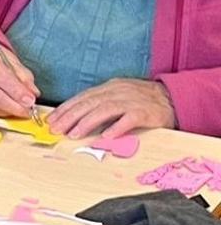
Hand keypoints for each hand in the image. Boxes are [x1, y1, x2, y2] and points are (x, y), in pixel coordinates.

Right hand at [0, 43, 40, 118]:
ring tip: (20, 112)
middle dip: (13, 105)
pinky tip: (8, 111)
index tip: (30, 101)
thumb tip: (33, 94)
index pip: (1, 76)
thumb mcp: (12, 62)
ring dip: (7, 111)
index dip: (17, 91)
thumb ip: (23, 77)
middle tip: (27, 111)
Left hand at [47, 78, 174, 138]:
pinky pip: (129, 119)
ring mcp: (131, 101)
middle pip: (89, 103)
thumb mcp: (117, 97)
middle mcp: (117, 91)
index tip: (51, 120)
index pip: (82, 97)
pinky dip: (117, 127)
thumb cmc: (141, 101)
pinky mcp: (145, 112)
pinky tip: (106, 136)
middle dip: (70, 116)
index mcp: (109, 88)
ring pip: (105, 110)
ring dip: (87, 122)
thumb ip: (99, 105)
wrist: (173, 98)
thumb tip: (74, 118)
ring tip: (74, 134)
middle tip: (56, 129)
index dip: (65, 109)